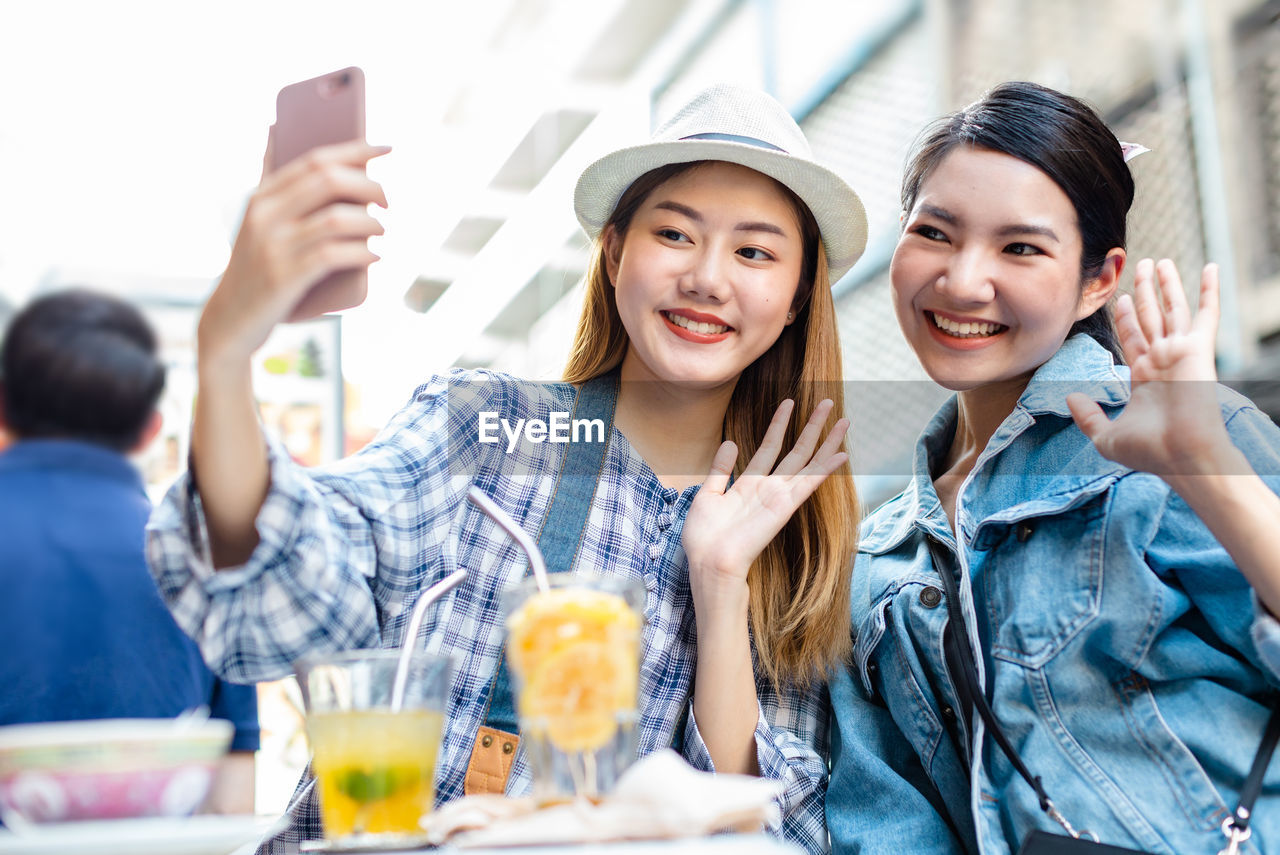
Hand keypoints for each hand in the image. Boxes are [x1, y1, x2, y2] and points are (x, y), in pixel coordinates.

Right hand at [197, 136, 389, 370]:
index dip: (355, 150)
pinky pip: (334, 255)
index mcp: (262, 197)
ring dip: (371, 223)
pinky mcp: (284, 277)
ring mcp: (273, 246)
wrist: (230, 321)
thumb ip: (272, 182)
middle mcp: (264, 216)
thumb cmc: (257, 268)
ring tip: (382, 230)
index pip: (314, 160)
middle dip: (369, 186)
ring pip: (337, 219)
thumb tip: (276, 129)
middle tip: (388, 201)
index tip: (386, 148)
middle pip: (328, 181)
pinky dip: (363, 252)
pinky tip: (375, 255)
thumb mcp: (258, 222)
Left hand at [682, 399, 849, 605]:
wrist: (709, 563)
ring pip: (808, 462)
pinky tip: (842, 454)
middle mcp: (769, 488)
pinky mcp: (784, 507)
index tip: (789, 402)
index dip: (779, 424)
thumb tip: (731, 442)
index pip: (769, 447)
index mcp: (749, 484)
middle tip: (829, 403)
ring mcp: (779, 497)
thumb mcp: (707, 495)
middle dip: (812, 427)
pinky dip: (825, 469)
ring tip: (844, 419)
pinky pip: (808, 483)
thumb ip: (721, 469)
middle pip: (796, 451)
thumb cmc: (705, 538)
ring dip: (826, 440)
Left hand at [1067, 258, 1232, 476]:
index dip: (1127, 316)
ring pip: (1172, 309)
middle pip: (1151, 317)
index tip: (1123, 297)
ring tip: (1159, 261)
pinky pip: (1206, 313)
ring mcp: (1181, 353)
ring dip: (1166, 284)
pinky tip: (1210, 266)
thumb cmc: (1149, 453)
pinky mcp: (1198, 350)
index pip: (1132, 337)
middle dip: (1144, 292)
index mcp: (1144, 377)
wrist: (1180, 458)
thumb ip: (1088, 416)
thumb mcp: (1106, 436)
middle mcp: (1162, 361)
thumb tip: (1069, 397)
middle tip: (1140, 266)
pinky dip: (1209, 289)